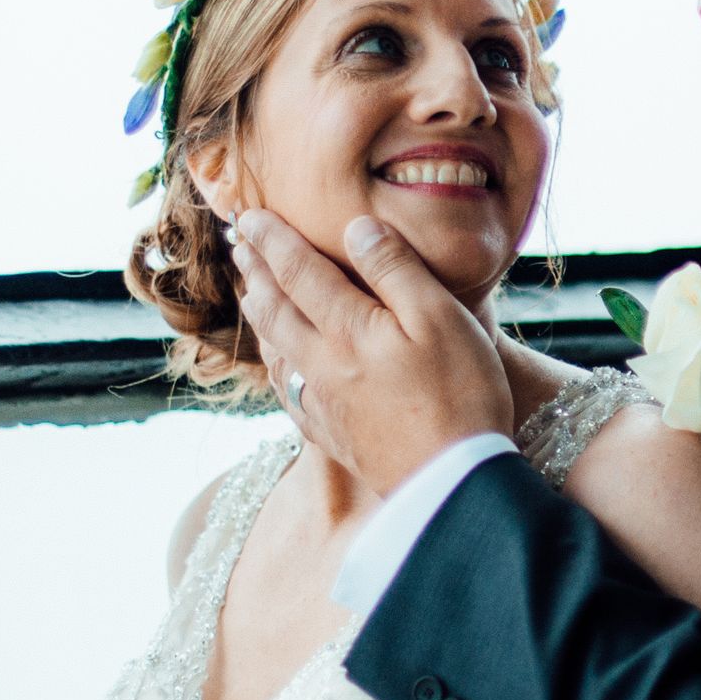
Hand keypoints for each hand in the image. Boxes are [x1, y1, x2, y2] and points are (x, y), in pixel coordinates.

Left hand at [230, 210, 512, 493]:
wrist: (454, 484)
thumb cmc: (461, 395)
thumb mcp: (441, 318)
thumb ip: (395, 270)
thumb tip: (355, 228)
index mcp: (348, 329)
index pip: (298, 271)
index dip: (272, 239)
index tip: (249, 215)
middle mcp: (323, 364)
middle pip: (276, 309)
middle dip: (255, 272)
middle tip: (239, 245)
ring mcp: (325, 404)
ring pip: (277, 351)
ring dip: (260, 315)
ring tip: (250, 294)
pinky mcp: (335, 436)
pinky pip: (289, 392)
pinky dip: (276, 366)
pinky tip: (280, 367)